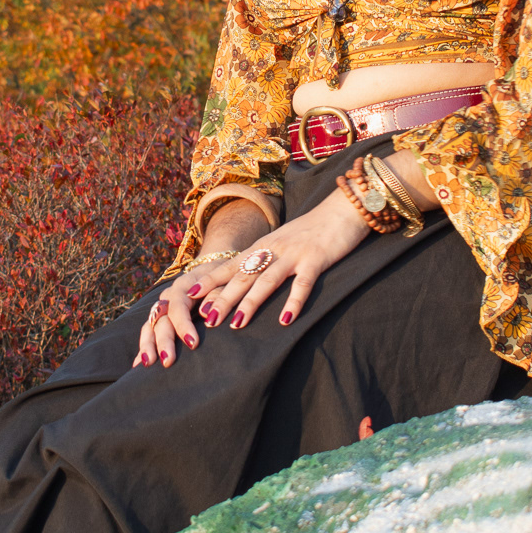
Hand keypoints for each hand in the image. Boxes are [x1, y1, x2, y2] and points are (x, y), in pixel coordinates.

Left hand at [134, 190, 369, 369]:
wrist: (343, 208)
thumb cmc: (312, 230)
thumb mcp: (282, 242)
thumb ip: (265, 259)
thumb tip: (245, 281)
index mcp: (262, 247)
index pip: (229, 266)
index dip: (209, 280)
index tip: (188, 295)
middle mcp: (273, 249)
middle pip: (242, 277)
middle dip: (222, 298)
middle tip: (205, 320)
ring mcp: (294, 254)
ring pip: (266, 281)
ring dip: (250, 303)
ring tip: (236, 324)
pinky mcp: (316, 260)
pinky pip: (303, 284)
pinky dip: (293, 302)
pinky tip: (285, 321)